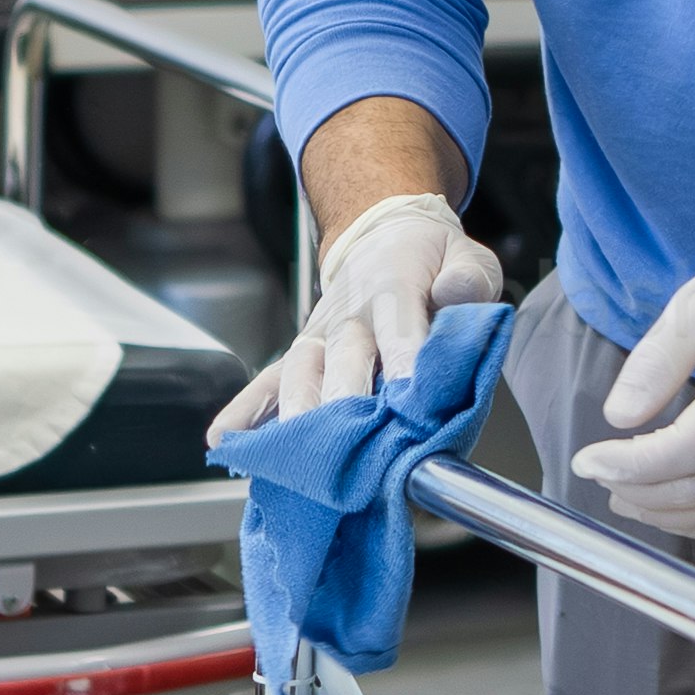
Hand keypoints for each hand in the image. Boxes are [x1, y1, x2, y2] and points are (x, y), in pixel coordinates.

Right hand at [238, 185, 504, 436]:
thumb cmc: (432, 259)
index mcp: (395, 286)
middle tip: (351, 446)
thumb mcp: (468, 254)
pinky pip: (268, 383)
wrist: (386, 236)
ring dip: (297, 415)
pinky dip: (244, 411)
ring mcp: (320, 336)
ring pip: (301, 374)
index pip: (399, 328)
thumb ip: (469, 276)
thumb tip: (458, 293)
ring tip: (295, 458)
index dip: (401, 363)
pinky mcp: (302, 355)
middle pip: (344, 360)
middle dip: (345, 402)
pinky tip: (225, 442)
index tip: (406, 401)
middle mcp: (349, 314)